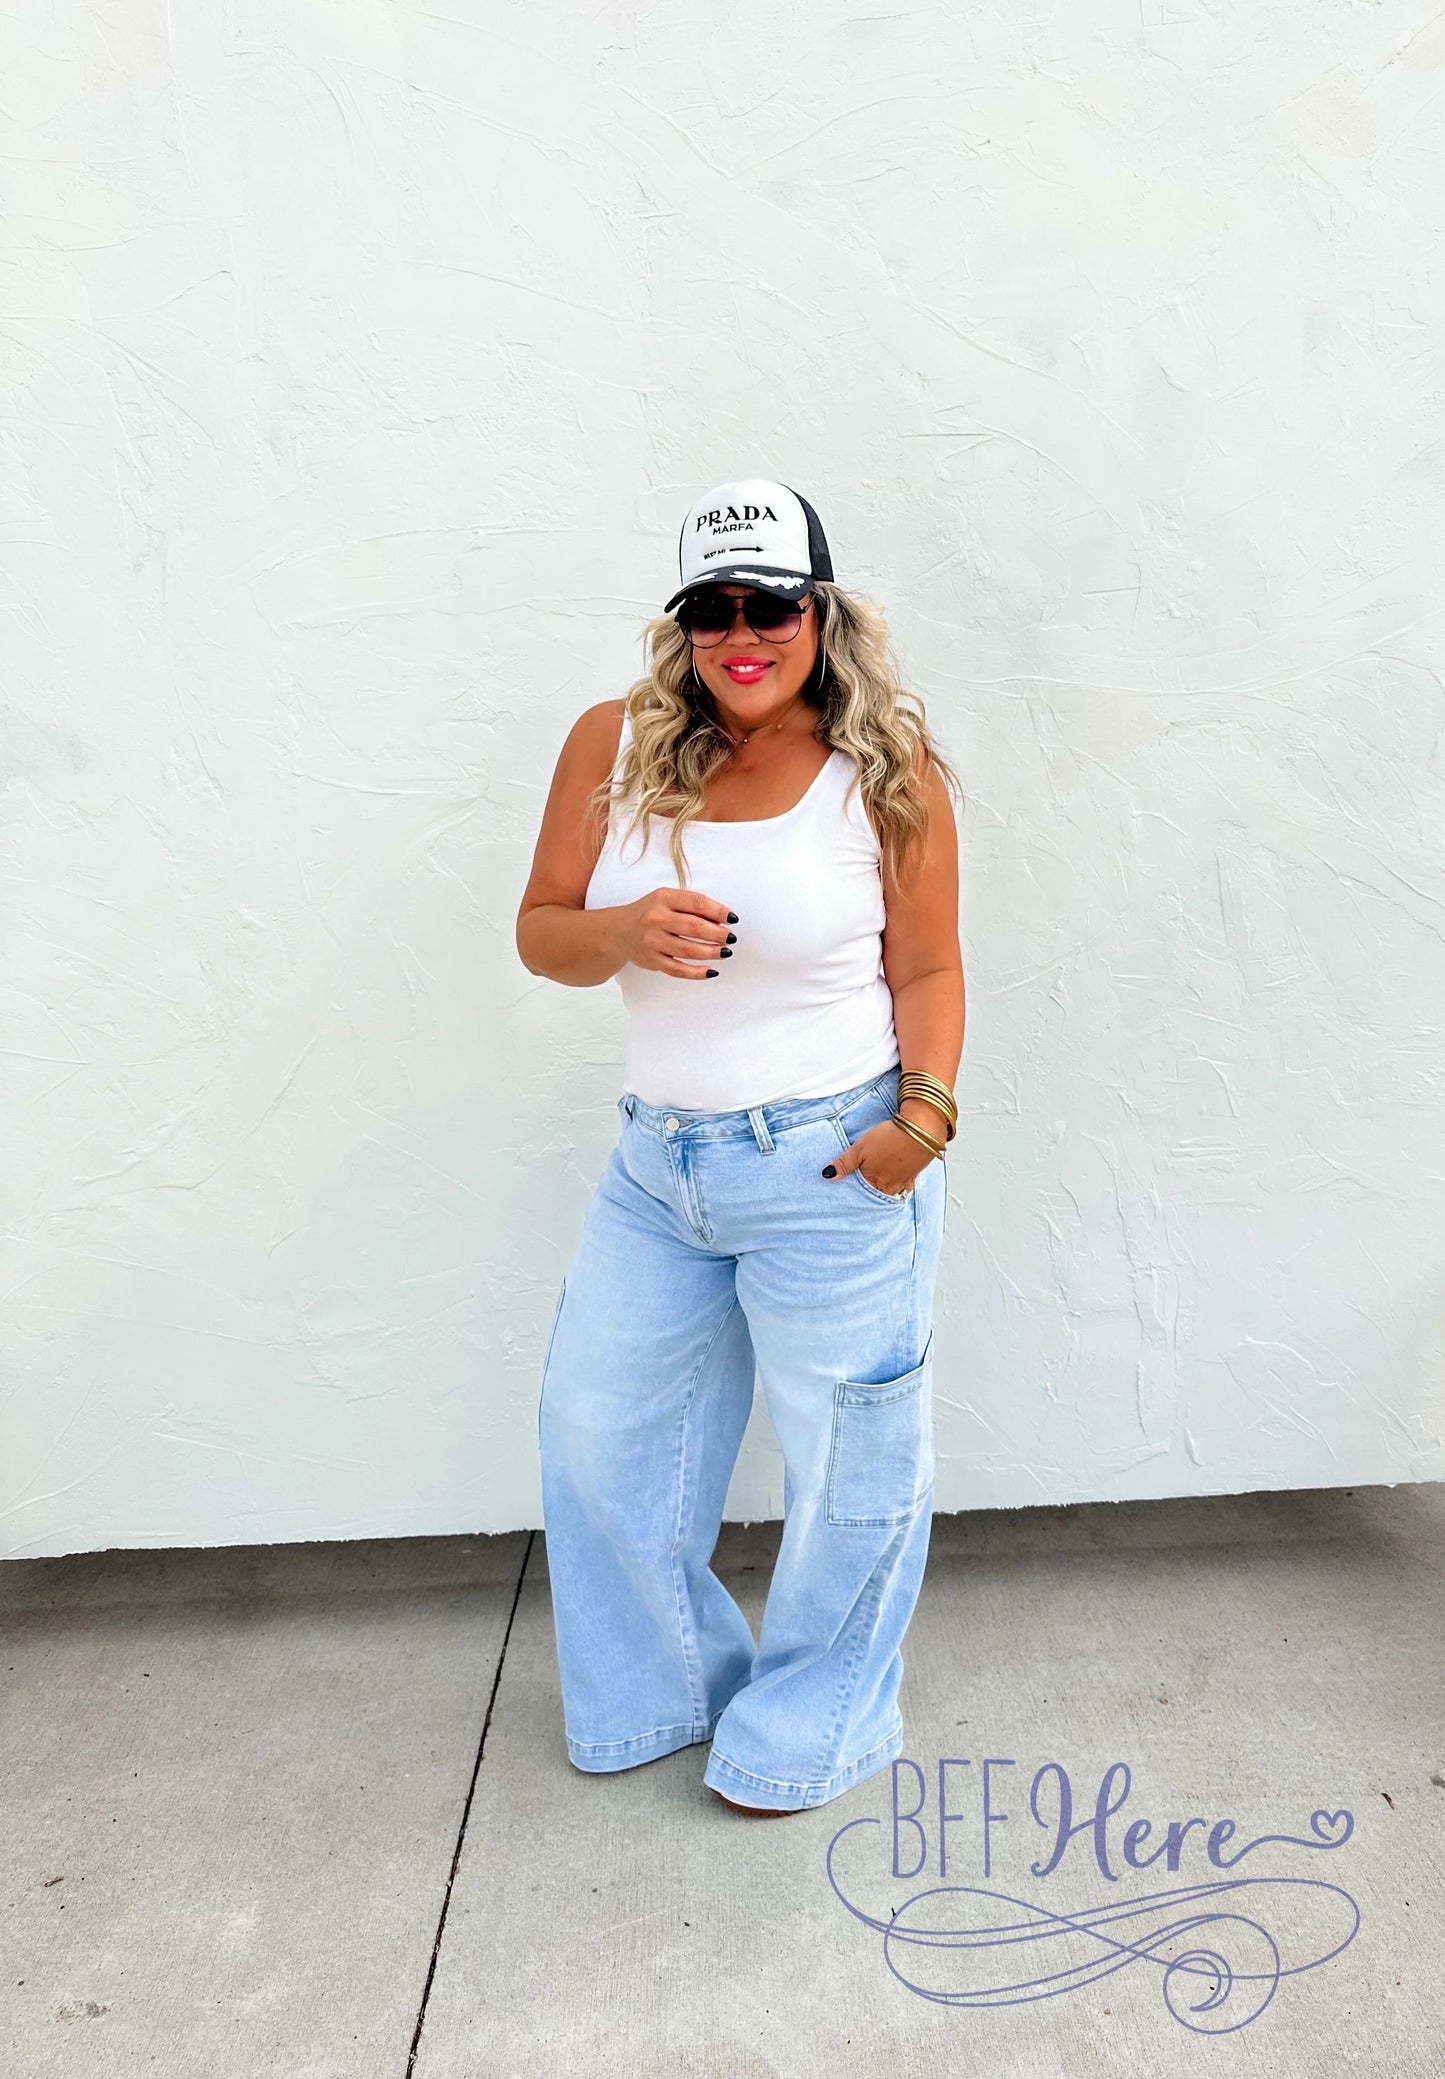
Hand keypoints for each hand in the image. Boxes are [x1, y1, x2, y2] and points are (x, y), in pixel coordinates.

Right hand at [617, 887, 736, 978]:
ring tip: (725, 952)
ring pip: (688, 950)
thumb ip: (691, 906)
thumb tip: (722, 921)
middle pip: (694, 927)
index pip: (696, 903)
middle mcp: (656, 919)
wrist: (618, 931)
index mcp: (663, 898)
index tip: (732, 918)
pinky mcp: (651, 960)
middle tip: (731, 937)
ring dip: (711, 952)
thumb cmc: (650, 913)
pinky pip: (677, 970)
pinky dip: (697, 973)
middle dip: (718, 934)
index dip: (718, 911)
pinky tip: (711, 971)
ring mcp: (652, 941)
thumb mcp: (666, 900)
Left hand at [822, 1118, 930, 1196]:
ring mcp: (903, 1181)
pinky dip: (900, 1187)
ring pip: (891, 1192)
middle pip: (876, 1194)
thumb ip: (844, 1163)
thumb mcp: (860, 1148)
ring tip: (878, 1187)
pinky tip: (898, 1183)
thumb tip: (827, 1175)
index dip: (853, 1191)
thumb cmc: (889, 1138)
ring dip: (884, 1191)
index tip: (848, 1191)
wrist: (920, 1130)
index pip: (859, 1193)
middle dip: (869, 1194)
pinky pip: (906, 1186)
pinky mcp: (914, 1173)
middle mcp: (889, 1186)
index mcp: (874, 1182)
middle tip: (863, 1192)